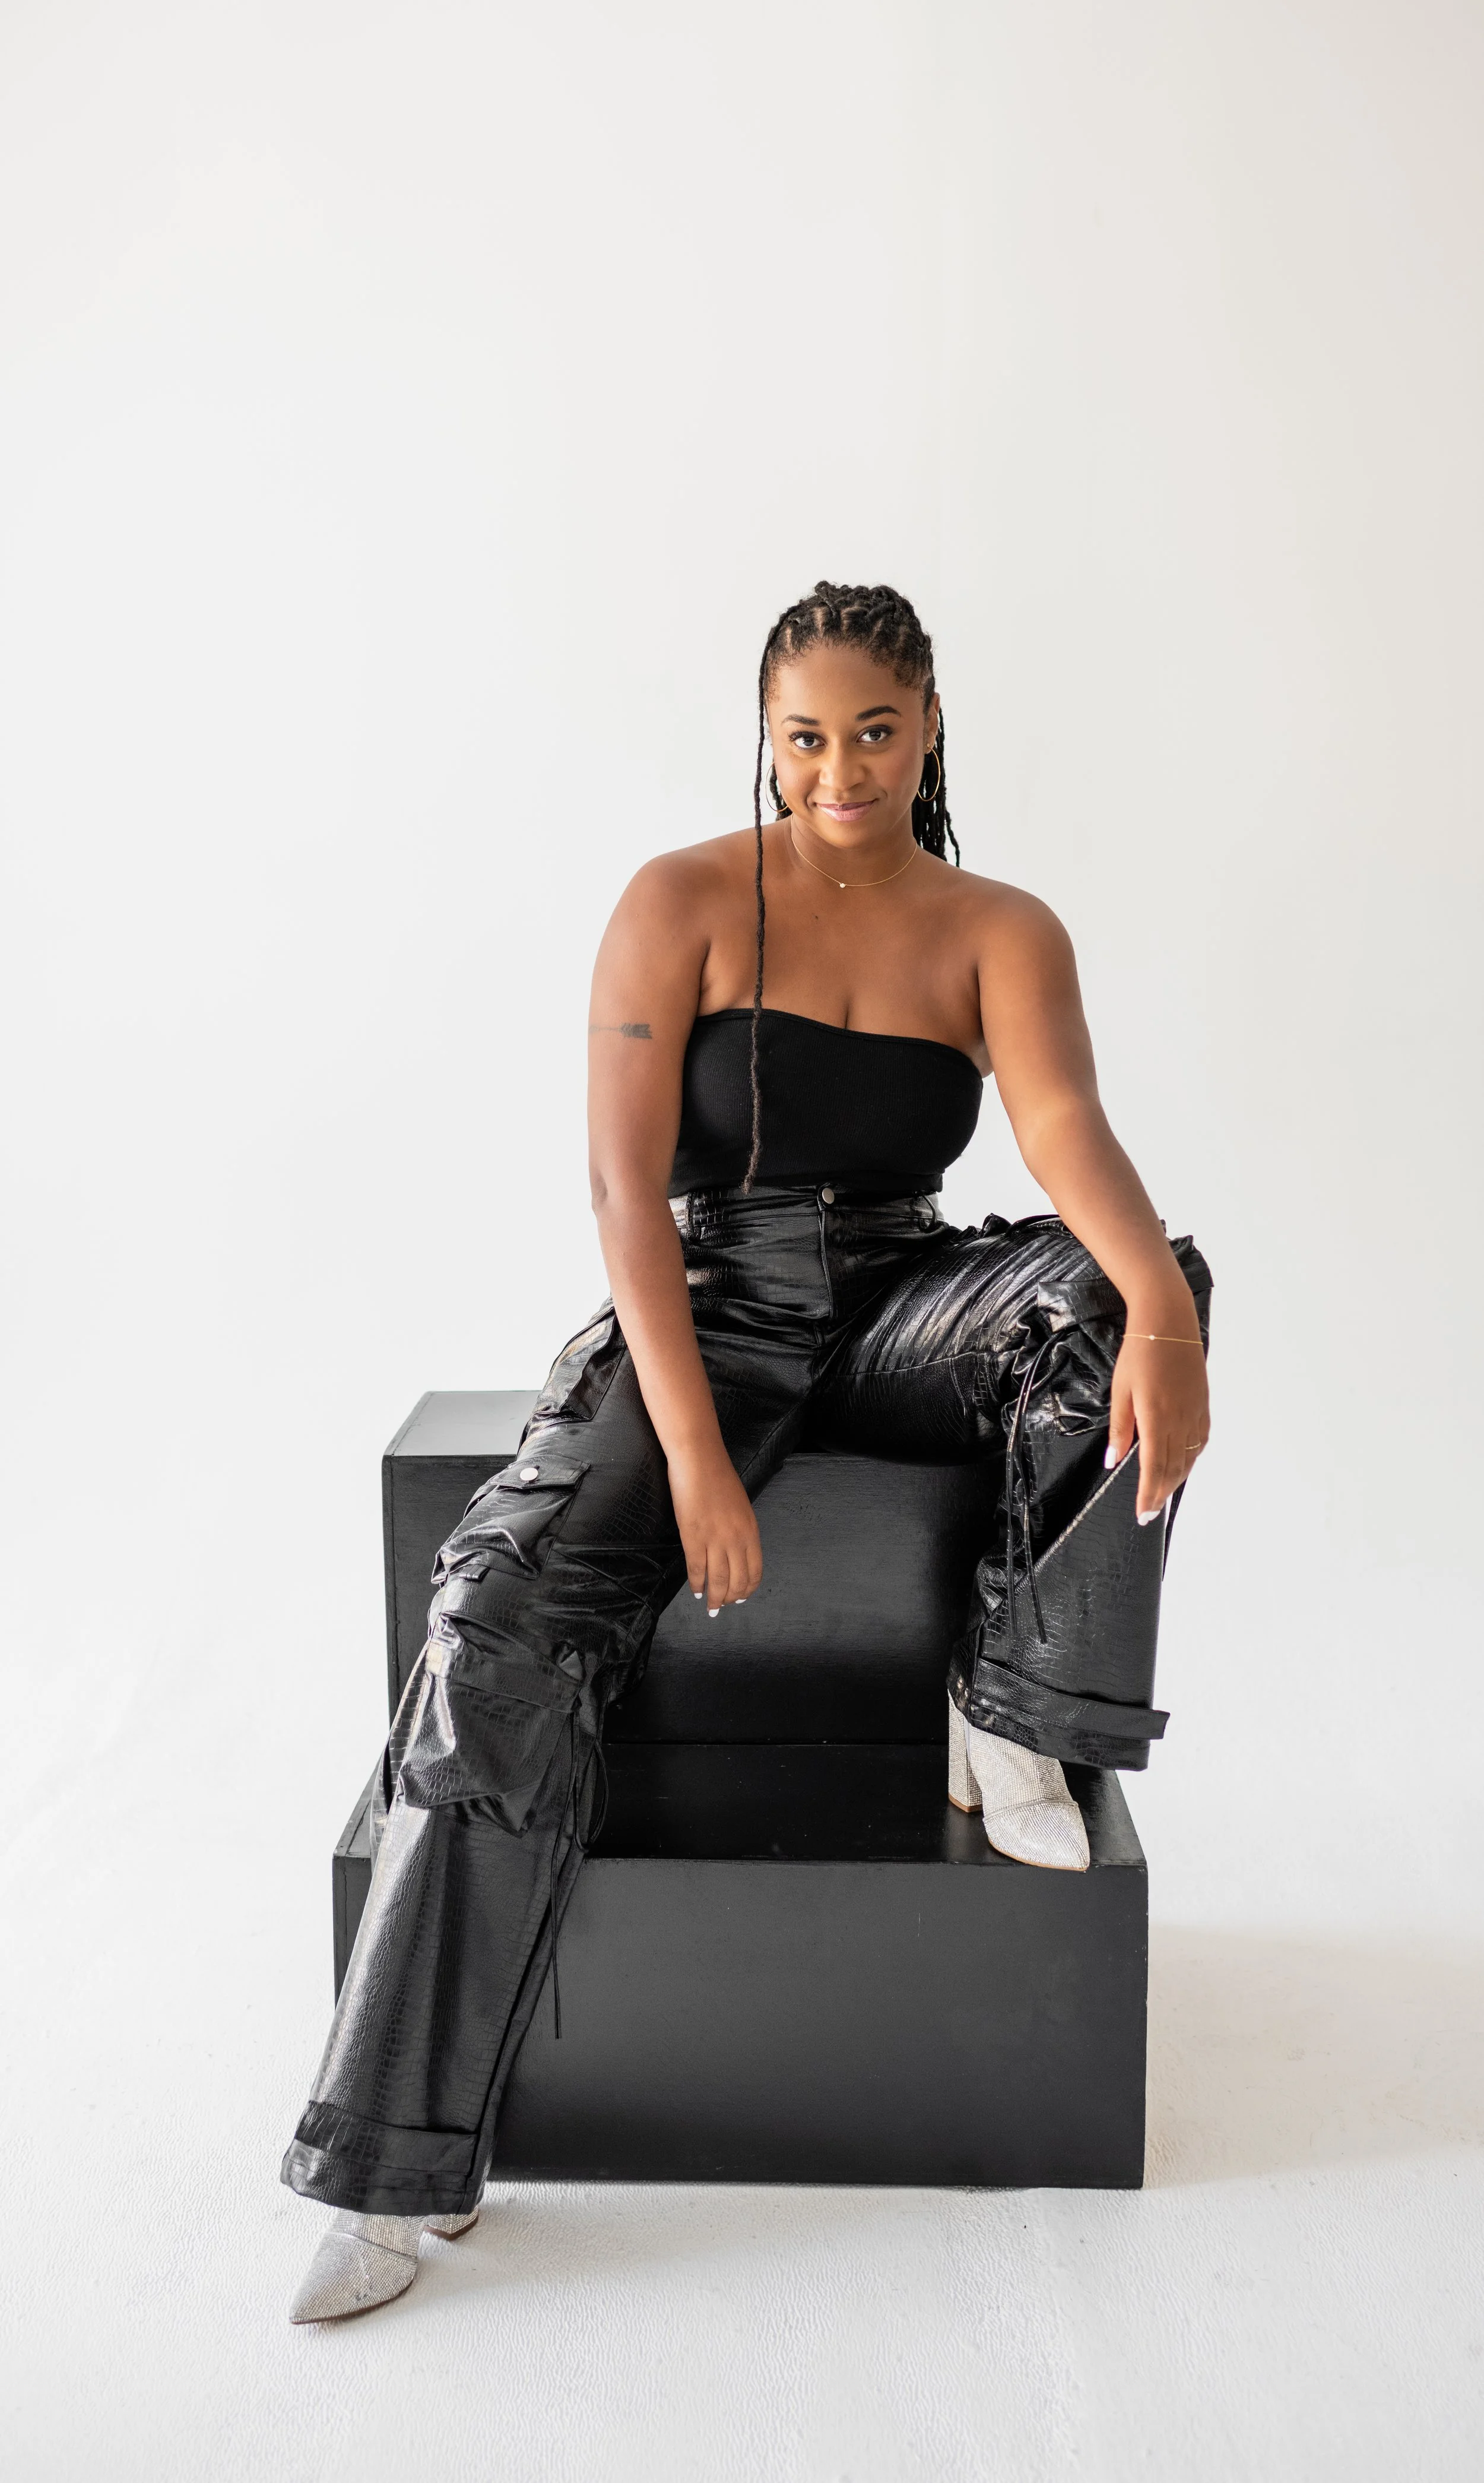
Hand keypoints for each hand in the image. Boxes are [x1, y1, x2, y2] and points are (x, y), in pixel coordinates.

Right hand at [667, 1442, 762, 1615]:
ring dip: (715, 1598)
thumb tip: (736, 1550)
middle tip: (724, 1606)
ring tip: (711, 1607)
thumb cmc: (719, 1478)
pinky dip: (697, 1584)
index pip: (754, 1571)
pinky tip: (696, 1591)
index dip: (747, 1588)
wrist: (699, 1460)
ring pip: (717, 1580)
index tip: (741, 1597)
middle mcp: (736, 1539)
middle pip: (737, 1580)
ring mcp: (714, 1540)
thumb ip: (741, 1530)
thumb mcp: (740, 1507)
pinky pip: (696, 1569)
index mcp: (750, 1531)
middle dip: (731, 1598)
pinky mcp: (693, 1537)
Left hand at [1107, 1324, 1209, 1523]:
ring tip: (1163, 1493)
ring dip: (1176, 1479)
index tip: (1143, 1513)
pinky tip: (1183, 1463)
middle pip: (1173, 1468)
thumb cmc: (1140, 1352)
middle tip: (1150, 1512)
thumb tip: (1113, 1460)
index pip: (1153, 1467)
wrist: (1168, 1321)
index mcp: (1156, 1417)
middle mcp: (1180, 1419)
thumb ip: (1119, 1428)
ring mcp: (1194, 1412)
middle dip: (1161, 1493)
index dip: (1149, 1494)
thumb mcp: (1120, 1390)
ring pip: (1188, 1457)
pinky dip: (1191, 1458)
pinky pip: (1200, 1440)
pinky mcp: (1203, 1404)